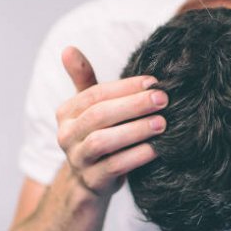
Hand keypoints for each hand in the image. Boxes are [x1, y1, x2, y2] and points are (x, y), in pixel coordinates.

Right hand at [56, 46, 167, 197]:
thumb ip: (84, 81)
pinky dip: (136, 156)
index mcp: (67, 113)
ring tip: (162, 124)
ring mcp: (78, 160)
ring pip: (103, 141)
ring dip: (135, 130)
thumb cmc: (97, 136)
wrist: (90, 181)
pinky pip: (114, 166)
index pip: (95, 94)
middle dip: (133, 105)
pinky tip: (157, 149)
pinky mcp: (93, 181)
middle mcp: (67, 135)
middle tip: (163, 100)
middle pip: (99, 115)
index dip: (125, 87)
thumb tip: (68, 48)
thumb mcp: (89, 109)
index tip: (154, 82)